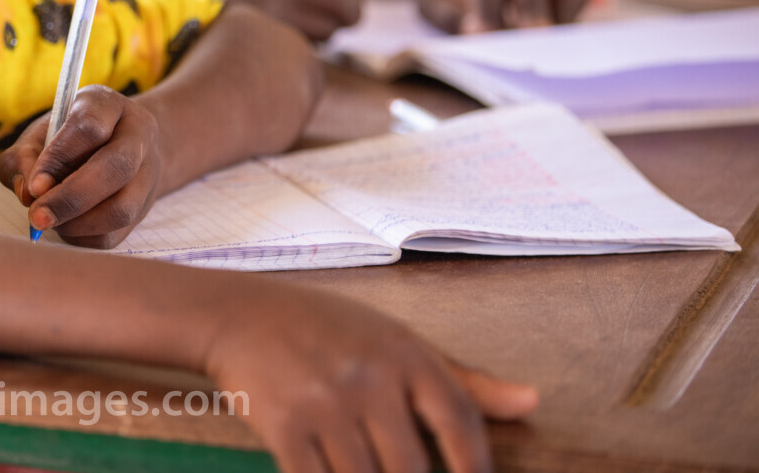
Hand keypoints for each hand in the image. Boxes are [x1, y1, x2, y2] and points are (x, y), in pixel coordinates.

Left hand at [0, 85, 161, 247]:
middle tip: (37, 216)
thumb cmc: (67, 138)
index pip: (89, 127)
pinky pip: (117, 233)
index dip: (58, 159)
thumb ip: (23, 158)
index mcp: (106, 105)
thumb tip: (26, 193)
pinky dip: (85, 237)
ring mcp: (148, 172)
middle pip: (115, 167)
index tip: (33, 186)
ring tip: (50, 221)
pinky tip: (66, 227)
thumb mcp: (40, 134)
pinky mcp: (144, 206)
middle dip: (71, 198)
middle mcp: (137, 134)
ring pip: (122, 207)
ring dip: (79, 223)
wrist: (116, 146)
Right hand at [189, 0, 362, 41]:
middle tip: (335, 25)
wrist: (164, 10)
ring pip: (331, 27)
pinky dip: (303, 50)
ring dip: (324, 36)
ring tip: (297, 34)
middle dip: (346, 15)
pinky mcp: (264, 33)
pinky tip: (279, 47)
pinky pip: (307, 47)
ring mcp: (271, 3)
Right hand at [207, 282, 537, 472]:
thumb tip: (532, 402)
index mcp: (404, 353)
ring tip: (364, 471)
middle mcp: (368, 377)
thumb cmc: (326, 327)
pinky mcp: (284, 426)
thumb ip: (463, 379)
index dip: (475, 469)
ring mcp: (324, 403)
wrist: (240, 314)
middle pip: (412, 468)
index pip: (459, 421)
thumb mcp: (396, 339)